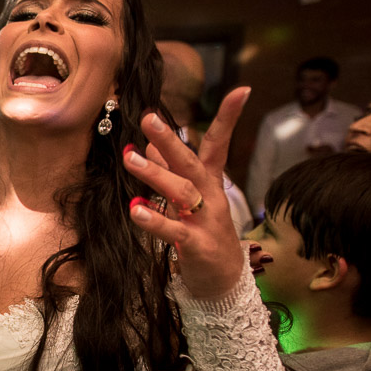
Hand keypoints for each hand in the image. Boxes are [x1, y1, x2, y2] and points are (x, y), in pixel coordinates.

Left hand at [124, 86, 250, 299]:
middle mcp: (210, 197)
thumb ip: (172, 171)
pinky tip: (135, 209)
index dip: (229, 118)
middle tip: (147, 118)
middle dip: (169, 140)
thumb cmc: (203, 233)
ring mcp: (205, 221)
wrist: (223, 281)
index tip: (241, 89)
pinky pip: (174, 231)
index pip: (219, 144)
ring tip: (129, 159)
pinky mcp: (196, 246)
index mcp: (210, 183)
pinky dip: (155, 220)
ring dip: (154, 174)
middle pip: (191, 163)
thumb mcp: (190, 199)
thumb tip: (151, 144)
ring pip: (182, 192)